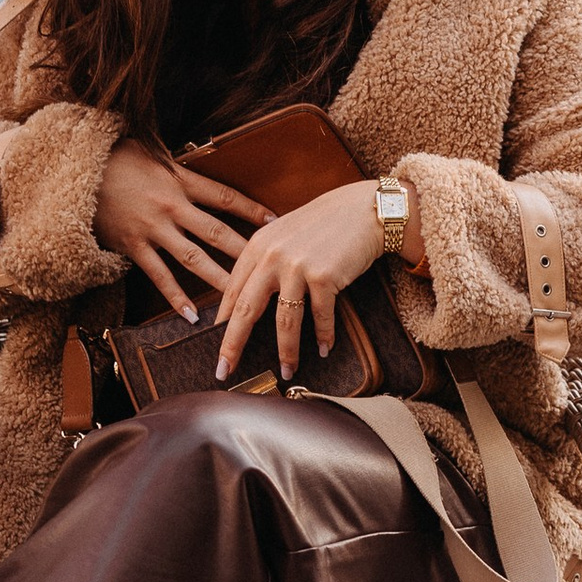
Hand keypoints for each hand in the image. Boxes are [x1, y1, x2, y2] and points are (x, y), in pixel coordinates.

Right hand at [95, 137, 270, 319]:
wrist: (73, 171)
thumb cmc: (113, 156)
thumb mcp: (150, 149)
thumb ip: (176, 162)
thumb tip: (198, 158)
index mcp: (178, 180)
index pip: (224, 197)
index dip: (251, 209)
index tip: (275, 221)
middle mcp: (170, 207)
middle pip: (217, 232)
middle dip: (246, 252)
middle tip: (271, 269)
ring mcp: (152, 229)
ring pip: (193, 259)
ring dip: (219, 280)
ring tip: (240, 300)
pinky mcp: (132, 246)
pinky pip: (158, 276)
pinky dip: (176, 297)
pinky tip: (192, 316)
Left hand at [214, 178, 392, 382]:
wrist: (363, 210)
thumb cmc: (324, 225)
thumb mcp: (283, 236)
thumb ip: (263, 262)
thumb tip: (246, 301)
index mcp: (257, 246)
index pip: (231, 293)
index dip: (222, 325)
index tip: (217, 348)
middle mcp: (272, 256)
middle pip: (245, 311)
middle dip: (234, 345)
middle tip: (226, 370)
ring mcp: (297, 266)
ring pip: (285, 321)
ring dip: (287, 352)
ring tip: (287, 372)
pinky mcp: (323, 276)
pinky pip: (320, 316)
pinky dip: (323, 336)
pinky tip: (324, 348)